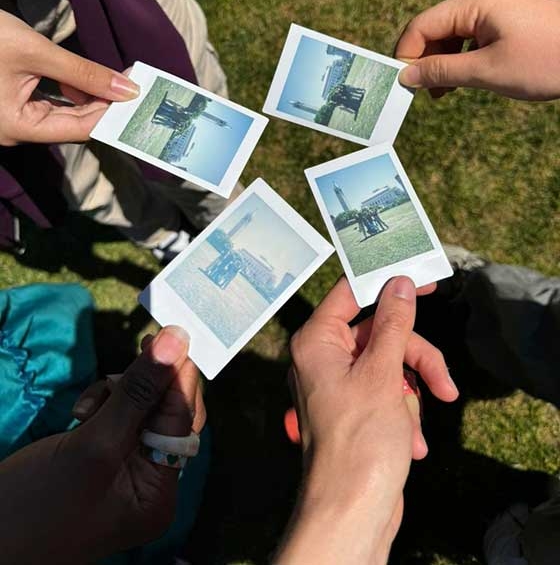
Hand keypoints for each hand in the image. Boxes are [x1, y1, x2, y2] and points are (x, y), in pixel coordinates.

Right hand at [0, 10, 138, 145]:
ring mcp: (10, 120)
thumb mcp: (36, 52)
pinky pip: (47, 106)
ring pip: (61, 115)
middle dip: (103, 106)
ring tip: (116, 81)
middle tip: (134, 87)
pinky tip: (87, 81)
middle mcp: (14, 131)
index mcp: (17, 128)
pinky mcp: (9, 105)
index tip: (139, 98)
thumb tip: (127, 89)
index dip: (112, 114)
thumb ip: (83, 73)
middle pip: (72, 124)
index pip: (78, 128)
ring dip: (88, 98)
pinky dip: (69, 94)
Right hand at [0, 325, 204, 563]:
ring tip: (88, 410)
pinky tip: (81, 414)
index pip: (183, 420)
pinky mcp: (98, 458)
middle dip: (148, 384)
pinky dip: (103, 405)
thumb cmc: (37, 505)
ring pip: (139, 409)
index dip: (180, 376)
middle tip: (141, 345)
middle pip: (165, 413)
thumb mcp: (94, 444)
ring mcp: (123, 472)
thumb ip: (139, 392)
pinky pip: (115, 417)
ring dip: (120, 393)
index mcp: (159, 492)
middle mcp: (148, 483)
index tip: (173, 334)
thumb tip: (177, 342)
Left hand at [276, 277, 457, 564]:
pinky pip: (389, 392)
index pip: (352, 293)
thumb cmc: (359, 442)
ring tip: (415, 431)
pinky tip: (411, 444)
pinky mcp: (357, 409)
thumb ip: (393, 325)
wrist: (351, 512)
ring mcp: (341, 384)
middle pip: (382, 333)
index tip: (427, 280)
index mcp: (317, 341)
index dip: (388, 284)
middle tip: (443, 385)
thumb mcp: (382, 375)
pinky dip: (405, 414)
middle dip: (415, 360)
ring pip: (392, 364)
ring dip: (412, 395)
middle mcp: (325, 358)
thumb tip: (400, 283)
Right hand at [395, 0, 559, 99]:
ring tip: (444, 92)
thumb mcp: (487, 71)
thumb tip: (406, 75)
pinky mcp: (509, 18)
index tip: (401, 85)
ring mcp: (498, 6)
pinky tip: (465, 78)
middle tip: (424, 94)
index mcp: (475, 2)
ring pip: (453, 32)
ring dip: (443, 61)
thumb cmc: (547, 61)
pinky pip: (472, 34)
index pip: (422, 25)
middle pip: (435, 27)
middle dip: (425, 59)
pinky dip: (463, 56)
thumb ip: (442, 71)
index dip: (406, 55)